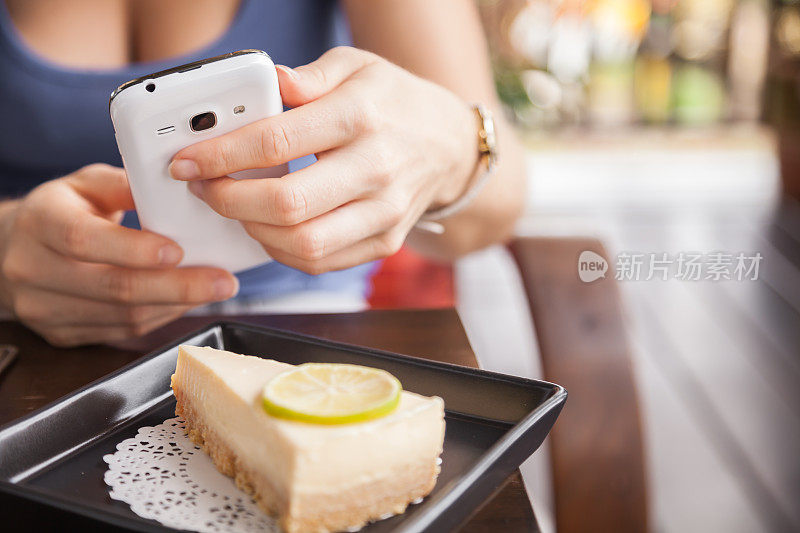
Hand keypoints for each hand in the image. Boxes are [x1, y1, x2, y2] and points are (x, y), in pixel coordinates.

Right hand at [0, 164, 238, 346]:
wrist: (16, 249)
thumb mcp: (87, 184)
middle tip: (223, 281)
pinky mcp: (61, 334)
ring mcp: (44, 308)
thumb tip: (175, 191)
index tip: (179, 251)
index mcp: (40, 221)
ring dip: (176, 305)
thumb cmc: (63, 211)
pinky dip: (161, 317)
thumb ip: (127, 185)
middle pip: (113, 287)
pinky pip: (122, 332)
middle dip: (177, 287)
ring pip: (123, 317)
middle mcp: (34, 269)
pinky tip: (184, 302)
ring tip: (213, 289)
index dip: (133, 249)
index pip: (84, 239)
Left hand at [169, 46, 477, 274]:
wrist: (449, 147)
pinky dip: (281, 250)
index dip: (220, 156)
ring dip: (253, 230)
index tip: (186, 162)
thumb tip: (267, 86)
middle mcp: (377, 169)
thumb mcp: (357, 67)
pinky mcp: (385, 243)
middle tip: (205, 189)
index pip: (277, 142)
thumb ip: (308, 77)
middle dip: (228, 201)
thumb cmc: (394, 103)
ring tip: (237, 208)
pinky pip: (320, 262)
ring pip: (302, 244)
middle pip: (286, 205)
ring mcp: (384, 213)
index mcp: (361, 117)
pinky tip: (269, 227)